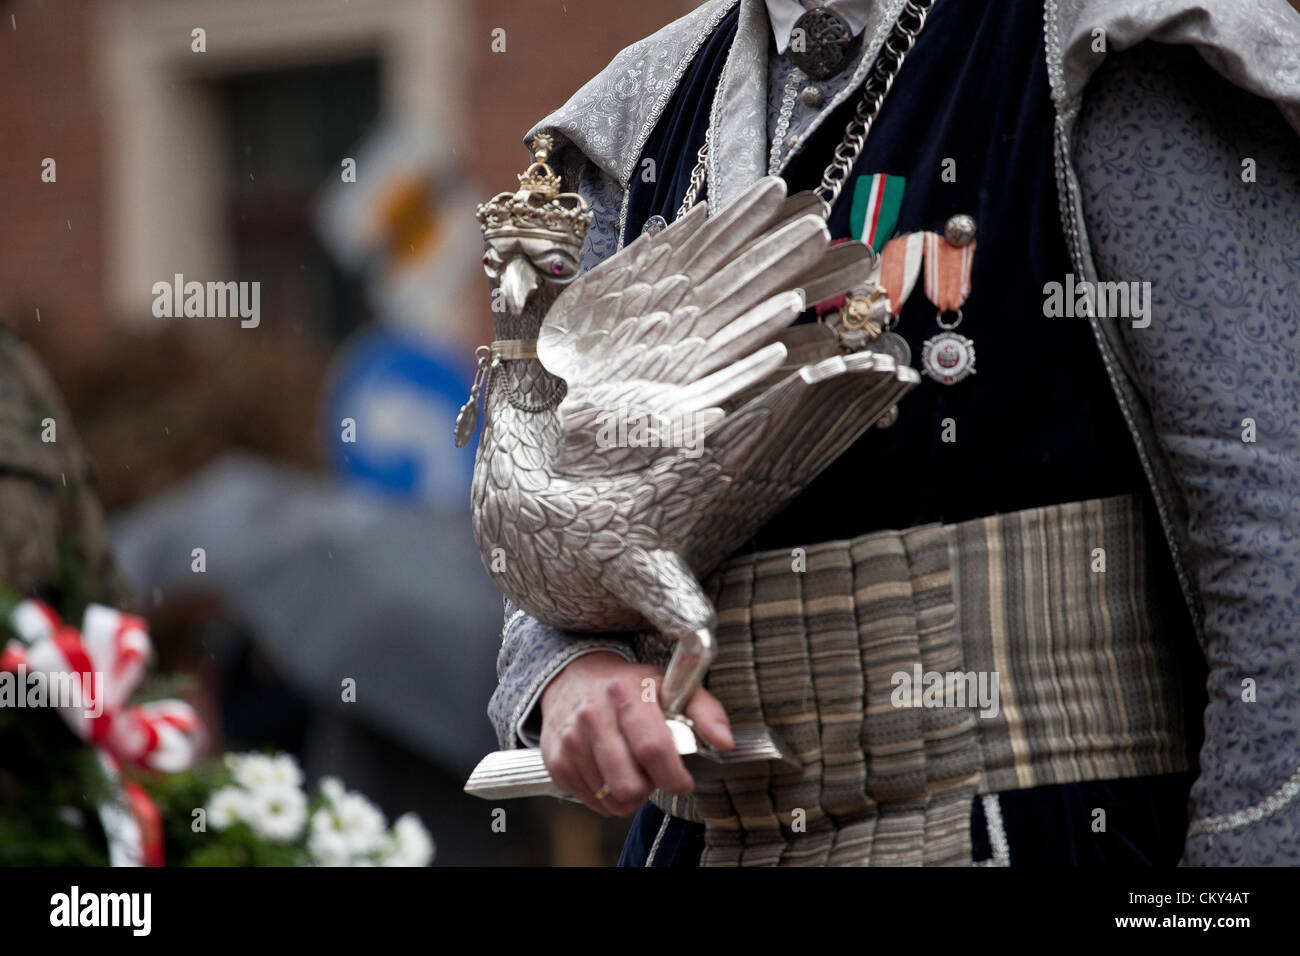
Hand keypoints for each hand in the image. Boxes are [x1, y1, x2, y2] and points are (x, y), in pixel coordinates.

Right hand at [539, 651, 733, 816]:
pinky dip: (607, 795)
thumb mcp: (671, 687)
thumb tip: (724, 742)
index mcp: (626, 693)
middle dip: (650, 788)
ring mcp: (571, 740)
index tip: (682, 780)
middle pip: (629, 784)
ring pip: (612, 798)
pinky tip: (610, 770)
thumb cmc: (631, 687)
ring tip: (630, 766)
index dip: (674, 776)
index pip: (653, 748)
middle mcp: (593, 715)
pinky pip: (592, 802)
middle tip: (652, 771)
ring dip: (629, 792)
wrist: (574, 678)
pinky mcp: (556, 761)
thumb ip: (706, 712)